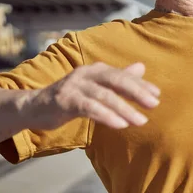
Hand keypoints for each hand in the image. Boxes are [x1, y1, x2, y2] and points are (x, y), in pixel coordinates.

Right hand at [24, 62, 160, 129]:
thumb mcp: (96, 87)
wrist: (35, 106)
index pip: (123, 75)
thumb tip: (141, 67)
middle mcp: (86, 74)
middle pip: (116, 81)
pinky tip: (120, 124)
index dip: (141, 84)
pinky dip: (106, 115)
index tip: (158, 95)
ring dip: (124, 109)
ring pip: (104, 96)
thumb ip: (118, 79)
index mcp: (96, 70)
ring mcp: (74, 86)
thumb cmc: (71, 97)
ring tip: (141, 121)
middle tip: (155, 104)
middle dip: (137, 92)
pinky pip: (89, 107)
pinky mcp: (64, 100)